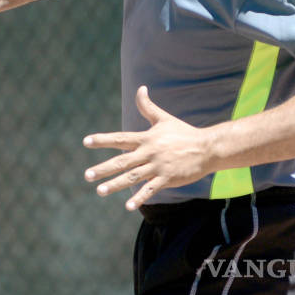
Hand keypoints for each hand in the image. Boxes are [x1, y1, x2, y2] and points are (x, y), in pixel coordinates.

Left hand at [83, 86, 214, 210]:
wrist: (207, 148)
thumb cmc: (184, 133)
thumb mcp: (164, 119)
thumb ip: (148, 107)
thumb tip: (140, 88)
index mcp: (146, 138)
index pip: (120, 138)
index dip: (103, 139)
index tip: (86, 141)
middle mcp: (149, 152)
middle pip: (122, 161)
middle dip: (103, 169)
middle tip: (87, 175)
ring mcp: (158, 166)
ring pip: (132, 177)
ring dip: (115, 184)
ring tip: (100, 191)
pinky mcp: (168, 178)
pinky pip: (150, 189)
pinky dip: (139, 198)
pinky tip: (127, 206)